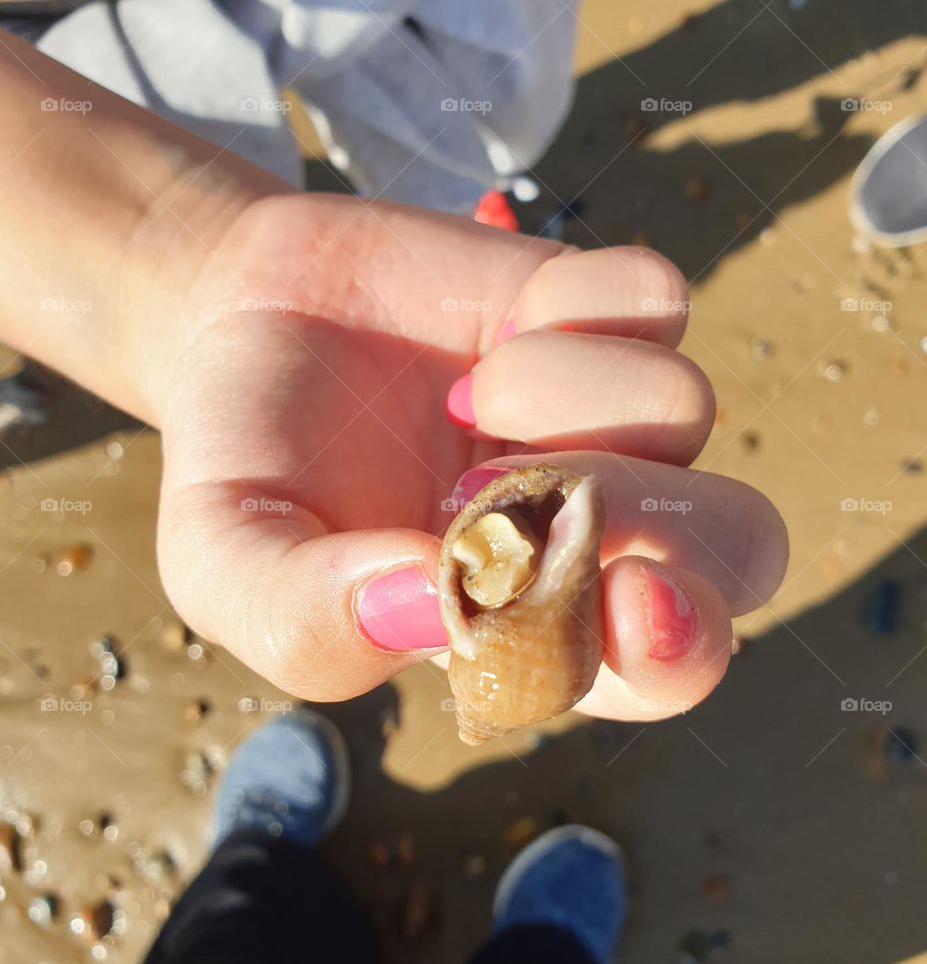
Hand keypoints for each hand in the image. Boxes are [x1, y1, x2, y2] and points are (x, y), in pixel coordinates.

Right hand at [151, 192, 786, 720]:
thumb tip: (434, 601)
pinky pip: (657, 298)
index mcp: (530, 621)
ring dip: (571, 400)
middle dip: (658, 520)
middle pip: (737, 545)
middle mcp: (594, 523)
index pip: (662, 665)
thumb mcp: (227, 562)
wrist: (236, 319)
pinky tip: (500, 328)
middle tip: (515, 482)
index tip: (629, 602)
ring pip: (685, 408)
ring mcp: (605, 413)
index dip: (675, 647)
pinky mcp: (595, 307)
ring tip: (471, 398)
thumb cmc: (244, 465)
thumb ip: (304, 618)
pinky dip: (581, 306)